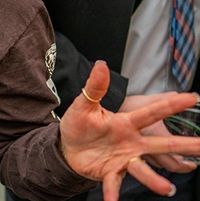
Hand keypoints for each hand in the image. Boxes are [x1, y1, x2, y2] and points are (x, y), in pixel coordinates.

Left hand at [59, 61, 199, 199]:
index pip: (152, 112)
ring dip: (154, 179)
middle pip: (163, 145)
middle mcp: (131, 142)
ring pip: (143, 169)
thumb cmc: (80, 125)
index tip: (194, 97)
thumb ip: (95, 87)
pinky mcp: (110, 172)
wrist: (66, 147)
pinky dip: (113, 194)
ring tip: (167, 189)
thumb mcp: (84, 105)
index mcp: (127, 123)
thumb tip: (101, 64)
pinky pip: (113, 184)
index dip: (171, 105)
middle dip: (186, 146)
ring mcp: (123, 159)